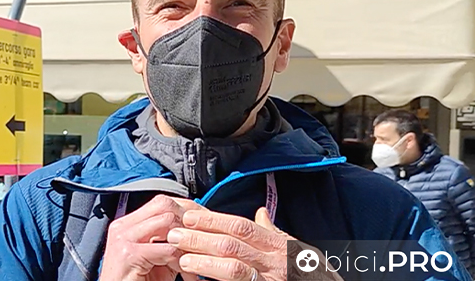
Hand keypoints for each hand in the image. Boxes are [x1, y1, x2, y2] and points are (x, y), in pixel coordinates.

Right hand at [98, 195, 206, 280]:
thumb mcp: (155, 259)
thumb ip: (169, 242)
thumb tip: (196, 232)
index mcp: (127, 224)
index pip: (161, 202)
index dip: (187, 211)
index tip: (205, 225)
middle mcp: (122, 226)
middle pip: (164, 205)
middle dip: (189, 223)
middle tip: (204, 242)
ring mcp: (124, 238)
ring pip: (168, 222)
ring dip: (187, 242)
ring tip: (196, 260)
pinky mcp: (130, 254)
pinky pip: (168, 249)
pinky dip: (182, 262)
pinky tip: (187, 275)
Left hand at [167, 207, 341, 280]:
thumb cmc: (315, 277)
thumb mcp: (301, 252)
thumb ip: (277, 234)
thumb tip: (260, 213)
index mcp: (281, 247)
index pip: (242, 227)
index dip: (213, 220)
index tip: (189, 216)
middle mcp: (277, 264)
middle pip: (232, 245)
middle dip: (200, 238)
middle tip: (174, 234)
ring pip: (233, 270)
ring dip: (204, 262)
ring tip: (181, 259)